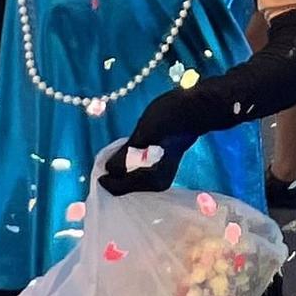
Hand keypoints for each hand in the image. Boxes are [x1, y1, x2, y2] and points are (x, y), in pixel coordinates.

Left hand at [100, 75, 241, 196]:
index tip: (100, 160)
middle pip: (125, 184)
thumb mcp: (142, 135)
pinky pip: (137, 171)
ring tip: (116, 151)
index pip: (118, 188)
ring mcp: (160, 176)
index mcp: (152, 180)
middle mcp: (157, 184)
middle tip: (107, 154)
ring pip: (130, 178)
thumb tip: (108, 170)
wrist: (195, 107)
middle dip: (113, 173)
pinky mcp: (161, 166)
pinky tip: (130, 150)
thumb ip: (124, 157)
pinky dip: (129, 164)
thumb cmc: (168, 119)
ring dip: (121, 168)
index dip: (105, 177)